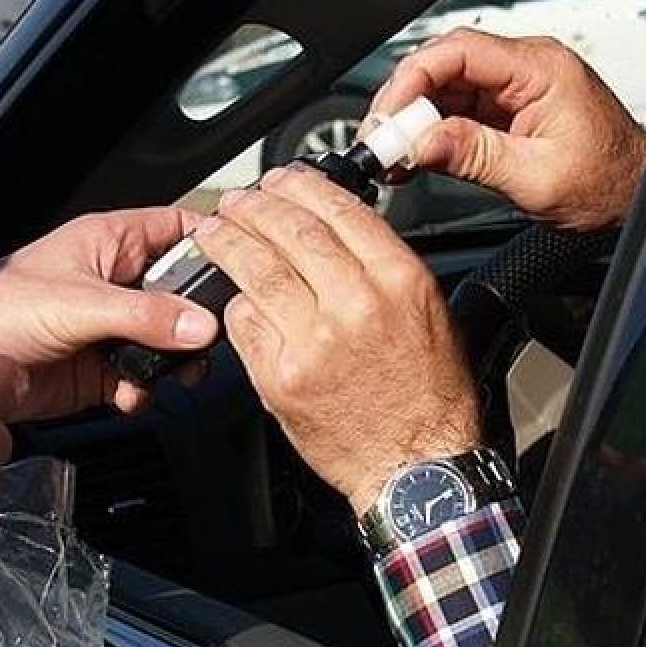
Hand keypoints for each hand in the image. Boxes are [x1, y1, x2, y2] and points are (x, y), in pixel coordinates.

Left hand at [0, 208, 218, 415]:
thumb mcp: (80, 304)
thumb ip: (144, 315)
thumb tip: (201, 325)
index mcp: (113, 242)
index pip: (179, 228)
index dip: (212, 242)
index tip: (241, 266)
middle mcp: (117, 280)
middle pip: (182, 292)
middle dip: (198, 320)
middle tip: (206, 342)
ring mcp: (109, 325)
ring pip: (167, 340)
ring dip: (174, 362)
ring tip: (173, 375)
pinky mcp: (99, 367)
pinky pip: (142, 377)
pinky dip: (144, 390)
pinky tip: (131, 395)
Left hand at [194, 165, 479, 514]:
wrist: (416, 467)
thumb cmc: (428, 396)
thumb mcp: (431, 314)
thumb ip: (385, 267)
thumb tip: (340, 228)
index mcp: (399, 281)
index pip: (339, 209)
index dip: (300, 186)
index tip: (282, 180)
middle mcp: (357, 304)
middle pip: (290, 230)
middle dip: (254, 205)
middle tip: (238, 200)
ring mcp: (314, 341)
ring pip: (257, 270)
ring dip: (227, 242)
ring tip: (214, 232)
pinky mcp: (282, 377)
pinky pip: (244, 324)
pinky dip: (234, 305)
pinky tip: (231, 296)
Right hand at [366, 28, 645, 229]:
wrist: (635, 197)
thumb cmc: (608, 183)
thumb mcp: (537, 178)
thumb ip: (475, 156)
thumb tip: (422, 143)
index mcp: (540, 70)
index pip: (459, 51)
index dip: (413, 78)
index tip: (388, 115)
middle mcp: (525, 69)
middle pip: (444, 65)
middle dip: (404, 100)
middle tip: (380, 139)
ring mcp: (513, 89)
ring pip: (444, 88)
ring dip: (412, 119)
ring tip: (389, 153)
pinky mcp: (504, 111)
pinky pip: (455, 110)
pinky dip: (429, 132)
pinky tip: (411, 156)